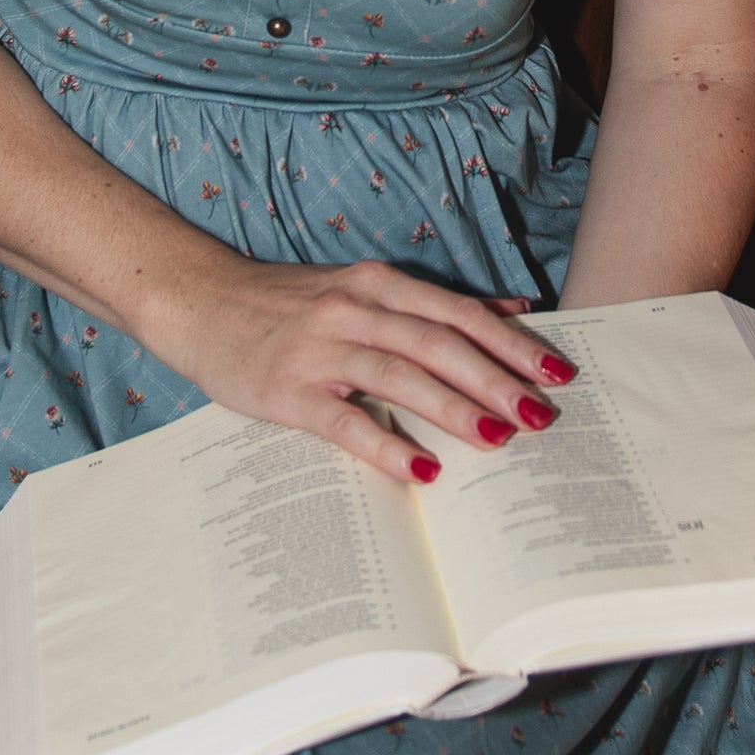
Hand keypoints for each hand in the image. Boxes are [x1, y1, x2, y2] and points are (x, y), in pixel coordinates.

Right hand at [143, 252, 574, 485]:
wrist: (199, 302)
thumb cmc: (288, 302)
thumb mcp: (362, 288)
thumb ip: (435, 303)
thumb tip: (514, 307)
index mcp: (377, 284)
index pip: (457, 313)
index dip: (510, 342)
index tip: (556, 373)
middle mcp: (353, 309)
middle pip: (437, 343)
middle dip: (495, 380)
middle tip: (540, 416)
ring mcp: (318, 349)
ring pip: (398, 376)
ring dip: (452, 408)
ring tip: (498, 439)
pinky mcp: (286, 390)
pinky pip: (343, 421)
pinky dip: (386, 445)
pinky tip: (421, 470)